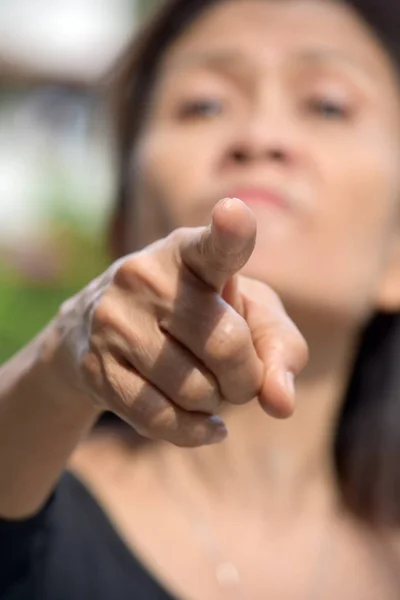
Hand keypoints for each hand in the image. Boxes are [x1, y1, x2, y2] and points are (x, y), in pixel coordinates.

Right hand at [54, 198, 307, 446]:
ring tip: (205, 386)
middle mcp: (145, 277)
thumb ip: (280, 349)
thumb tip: (281, 402)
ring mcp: (114, 321)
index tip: (235, 214)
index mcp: (189, 251)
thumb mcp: (248, 316)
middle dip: (246, 378)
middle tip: (239, 378)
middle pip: (227, 346)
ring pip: (196, 390)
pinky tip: (205, 425)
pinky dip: (194, 431)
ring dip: (216, 403)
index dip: (230, 233)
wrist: (100, 330)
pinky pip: (161, 419)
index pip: (215, 244)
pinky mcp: (95, 367)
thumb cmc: (197, 317)